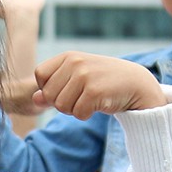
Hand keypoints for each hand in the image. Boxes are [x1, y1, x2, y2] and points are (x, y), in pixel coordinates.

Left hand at [33, 52, 166, 118]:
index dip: (49, 87)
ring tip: (90, 99)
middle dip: (62, 102)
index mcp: (68, 56)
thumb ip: (54, 87)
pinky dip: (86, 115)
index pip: (40, 75)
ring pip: (61, 106)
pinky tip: (98, 104)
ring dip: (74, 110)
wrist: (136, 84)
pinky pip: (77, 114)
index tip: (67, 88)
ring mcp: (85, 76)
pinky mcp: (94, 92)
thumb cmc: (102, 81)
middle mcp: (75, 63)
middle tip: (82, 96)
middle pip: (49, 94)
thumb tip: (35, 99)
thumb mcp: (76, 79)